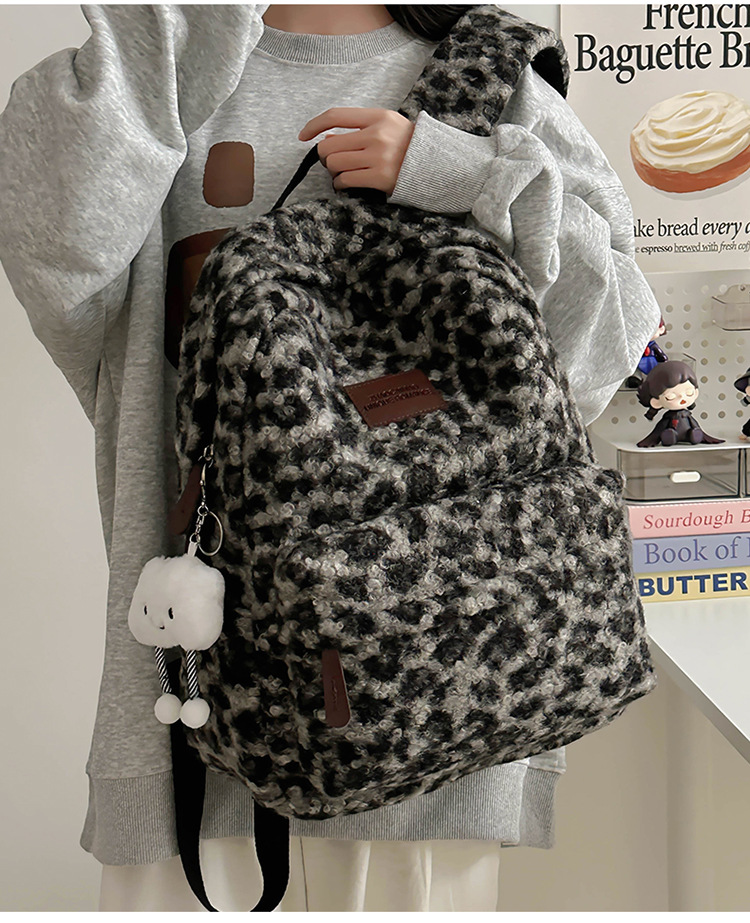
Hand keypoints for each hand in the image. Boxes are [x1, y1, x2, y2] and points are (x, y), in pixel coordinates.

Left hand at [298, 107, 413, 195]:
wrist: (435, 165)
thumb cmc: (407, 146)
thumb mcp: (388, 125)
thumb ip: (360, 127)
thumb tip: (326, 138)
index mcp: (377, 117)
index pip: (336, 116)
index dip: (314, 125)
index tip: (303, 136)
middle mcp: (376, 135)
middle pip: (329, 145)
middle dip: (326, 156)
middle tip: (335, 161)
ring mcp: (378, 157)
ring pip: (334, 164)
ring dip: (334, 171)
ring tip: (345, 172)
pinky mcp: (379, 177)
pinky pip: (345, 180)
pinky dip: (340, 184)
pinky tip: (346, 183)